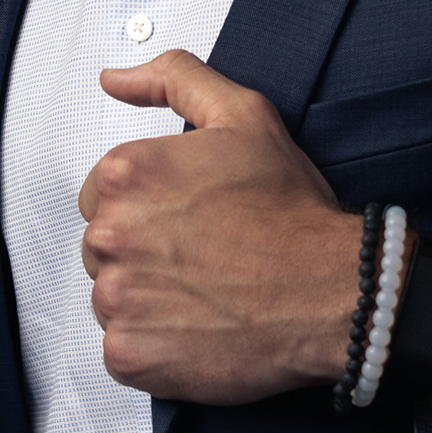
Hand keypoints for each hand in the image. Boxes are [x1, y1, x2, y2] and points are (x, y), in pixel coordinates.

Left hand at [78, 50, 359, 402]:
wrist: (331, 292)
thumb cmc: (291, 212)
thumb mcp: (243, 115)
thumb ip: (173, 79)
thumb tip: (117, 79)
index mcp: (126, 173)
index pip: (101, 193)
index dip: (149, 206)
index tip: (189, 218)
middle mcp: (110, 233)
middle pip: (102, 245)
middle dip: (145, 251)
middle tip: (203, 256)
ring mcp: (116, 298)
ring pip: (111, 297)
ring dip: (148, 299)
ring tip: (204, 292)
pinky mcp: (128, 353)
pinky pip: (122, 349)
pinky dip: (154, 345)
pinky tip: (197, 328)